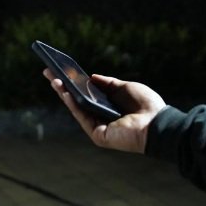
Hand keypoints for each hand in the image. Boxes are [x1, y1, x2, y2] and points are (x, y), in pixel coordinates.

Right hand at [44, 69, 166, 153]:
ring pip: (76, 108)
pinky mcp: (97, 135)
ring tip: (52, 79)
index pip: (87, 94)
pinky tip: (65, 92)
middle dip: (63, 86)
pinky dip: (72, 104)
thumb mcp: (125, 87)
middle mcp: (101, 117)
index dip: (75, 83)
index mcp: (109, 106)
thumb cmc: (146, 105)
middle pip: (78, 100)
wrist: (157, 123)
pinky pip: (82, 117)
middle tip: (48, 72)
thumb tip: (91, 77)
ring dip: (63, 93)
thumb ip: (108, 83)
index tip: (62, 71)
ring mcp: (98, 126)